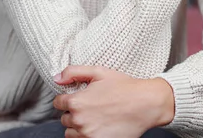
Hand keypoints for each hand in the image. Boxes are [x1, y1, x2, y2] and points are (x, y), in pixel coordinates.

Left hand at [53, 66, 174, 137]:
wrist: (146, 104)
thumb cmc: (124, 87)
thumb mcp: (99, 72)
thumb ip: (74, 72)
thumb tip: (56, 78)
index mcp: (76, 102)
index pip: (58, 102)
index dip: (67, 98)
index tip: (79, 97)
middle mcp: (79, 120)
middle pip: (64, 119)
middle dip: (74, 112)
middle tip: (91, 106)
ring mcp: (87, 135)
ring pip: (71, 133)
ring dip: (78, 126)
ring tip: (95, 118)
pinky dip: (86, 136)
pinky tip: (99, 127)